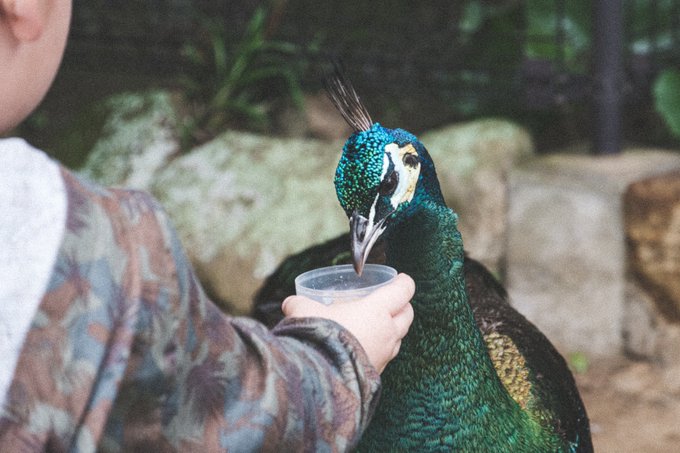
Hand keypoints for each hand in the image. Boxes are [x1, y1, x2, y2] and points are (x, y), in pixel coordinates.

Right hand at [282, 273, 414, 372]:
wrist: (319, 378)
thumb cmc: (318, 337)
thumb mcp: (304, 312)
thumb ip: (299, 304)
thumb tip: (290, 303)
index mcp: (376, 310)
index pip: (403, 291)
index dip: (403, 282)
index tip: (400, 279)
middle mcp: (387, 332)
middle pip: (408, 315)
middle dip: (403, 306)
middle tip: (393, 302)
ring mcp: (384, 355)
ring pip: (399, 338)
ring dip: (394, 329)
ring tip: (380, 325)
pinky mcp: (377, 373)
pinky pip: (386, 357)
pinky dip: (381, 349)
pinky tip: (366, 347)